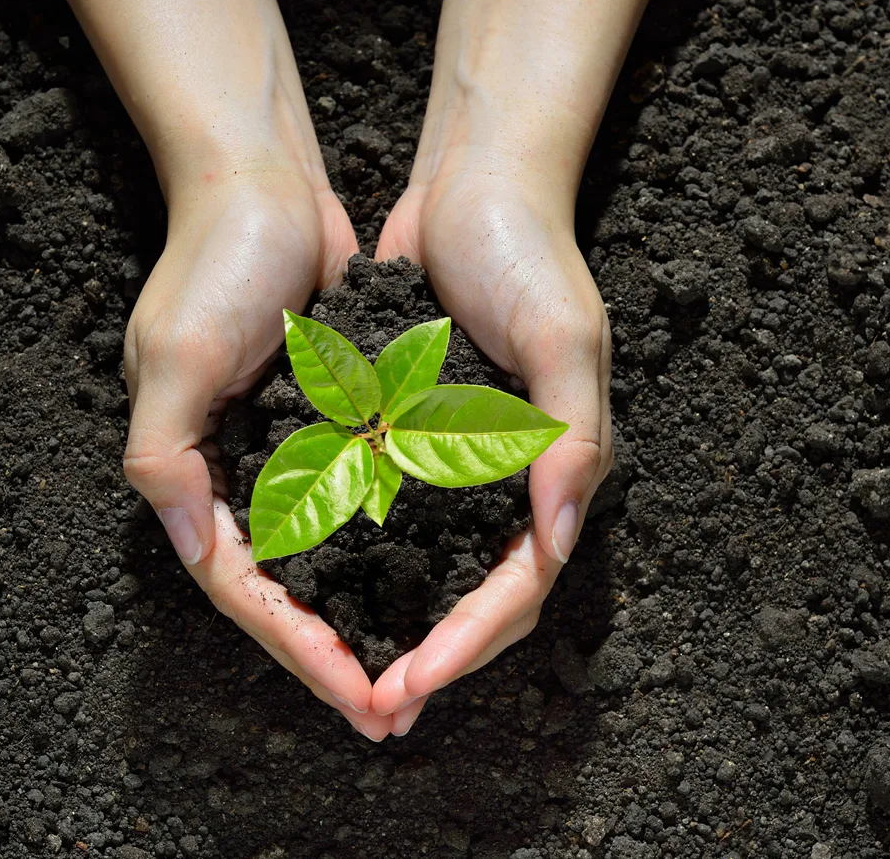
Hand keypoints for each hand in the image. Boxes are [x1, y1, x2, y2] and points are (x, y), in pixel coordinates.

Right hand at [123, 166, 393, 739]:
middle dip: (343, 655)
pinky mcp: (337, 423)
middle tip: (399, 713)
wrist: (260, 180)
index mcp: (195, 474)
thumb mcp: (176, 355)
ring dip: (374, 615)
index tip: (364, 696)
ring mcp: (294, 451)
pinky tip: (440, 581)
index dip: (303, 651)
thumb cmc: (216, 260)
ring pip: (335, 561)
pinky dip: (396, 549)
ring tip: (423, 670)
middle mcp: (243, 474)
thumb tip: (197, 553)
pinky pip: (367, 505)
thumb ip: (167, 459)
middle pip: (294, 592)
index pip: (249, 591)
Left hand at [366, 141, 613, 733]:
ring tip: (346, 675)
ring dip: (399, 626)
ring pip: (436, 571)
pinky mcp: (419, 436)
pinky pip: (397, 517)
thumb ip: (568, 437)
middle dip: (431, 659)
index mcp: (559, 468)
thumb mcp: (563, 337)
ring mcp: (465, 461)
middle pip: (480, 598)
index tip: (407, 684)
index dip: (466, 643)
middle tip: (371, 707)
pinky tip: (321, 590)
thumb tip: (553, 542)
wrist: (479, 183)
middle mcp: (515, 478)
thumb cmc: (530, 253)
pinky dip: (367, 562)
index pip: (519, 585)